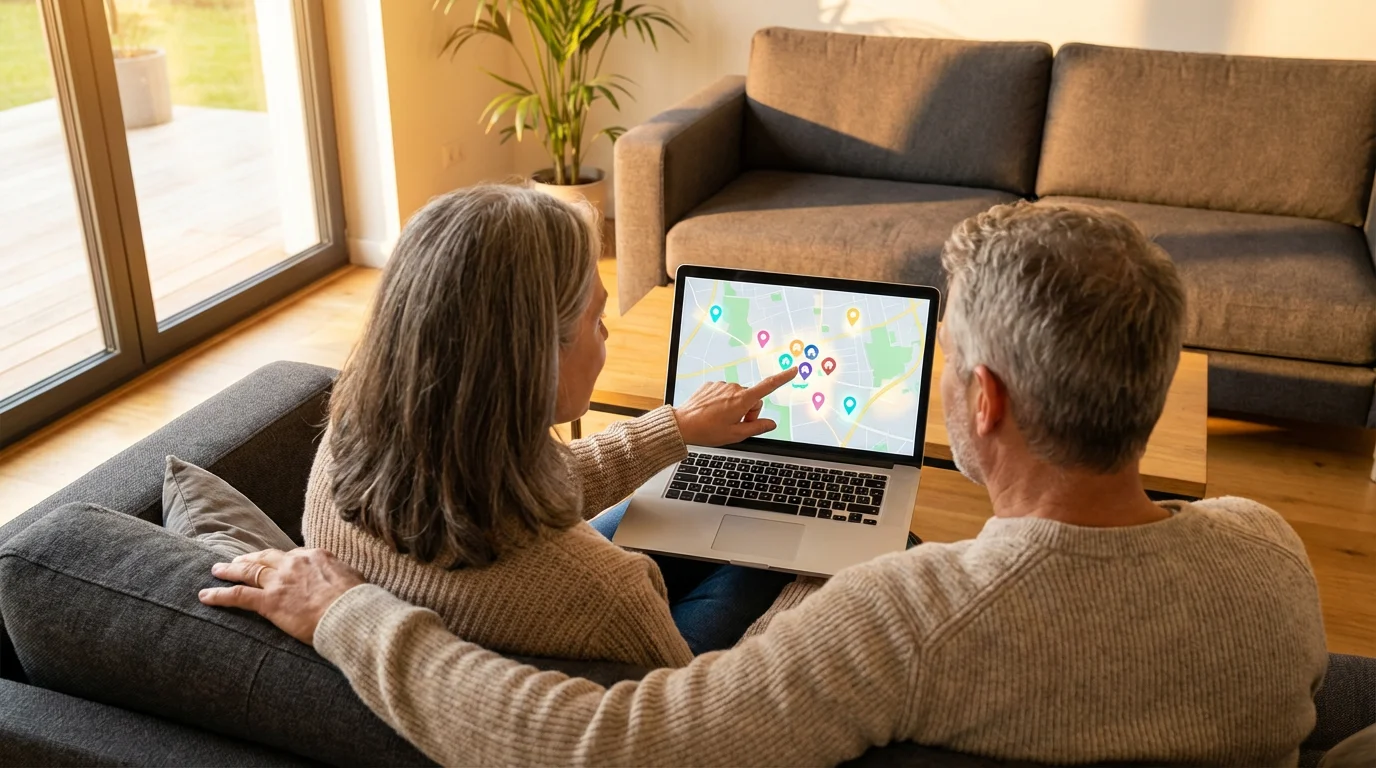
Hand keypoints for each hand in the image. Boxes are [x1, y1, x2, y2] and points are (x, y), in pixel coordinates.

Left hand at [198, 548, 364, 645]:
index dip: (280, 560)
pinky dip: (219, 594)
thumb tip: (344, 584)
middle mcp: (295, 563)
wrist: (351, 614)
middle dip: (250, 558)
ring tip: (217, 570)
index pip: (292, 555)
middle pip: (266, 558)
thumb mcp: (355, 580)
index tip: (275, 563)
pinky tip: (205, 596)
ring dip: (230, 570)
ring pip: (248, 571)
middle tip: (238, 561)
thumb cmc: (358, 602)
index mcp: (317, 556)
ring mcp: (280, 581)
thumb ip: (342, 578)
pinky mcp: (269, 601)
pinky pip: (238, 595)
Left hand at [672, 367, 797, 445]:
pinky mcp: (712, 385)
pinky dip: (723, 402)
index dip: (782, 378)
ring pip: (738, 396)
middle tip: (735, 425)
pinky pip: (724, 393)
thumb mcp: (736, 435)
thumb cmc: (707, 431)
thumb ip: (757, 428)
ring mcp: (721, 385)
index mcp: (741, 400)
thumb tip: (771, 423)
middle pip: (752, 399)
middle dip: (748, 411)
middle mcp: (733, 388)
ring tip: (721, 420)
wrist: (683, 424)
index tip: (793, 370)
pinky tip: (713, 412)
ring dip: (735, 407)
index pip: (767, 386)